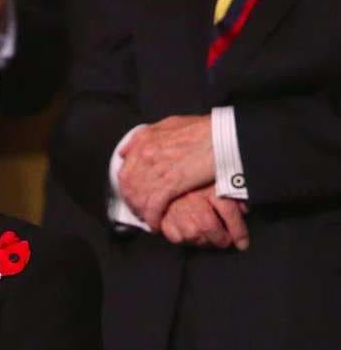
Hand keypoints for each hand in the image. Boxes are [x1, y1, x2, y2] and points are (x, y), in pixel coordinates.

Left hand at [118, 115, 215, 230]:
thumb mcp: (170, 124)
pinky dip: (153, 219)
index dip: (128, 187)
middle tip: (140, 211)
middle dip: (133, 202)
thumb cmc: (203, 129)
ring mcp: (156, 170)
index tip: (134, 195)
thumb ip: (146, 136)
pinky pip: (153, 208)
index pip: (125, 170)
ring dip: (142, 212)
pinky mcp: (169, 184)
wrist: (224, 136)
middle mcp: (145, 155)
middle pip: (129, 187)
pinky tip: (157, 225)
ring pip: (138, 198)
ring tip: (148, 219)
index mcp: (144, 140)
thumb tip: (125, 151)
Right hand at [160, 185, 249, 249]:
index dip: (238, 230)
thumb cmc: (197, 186)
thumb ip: (234, 196)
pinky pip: (177, 238)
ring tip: (206, 237)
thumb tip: (244, 210)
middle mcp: (192, 199)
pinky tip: (189, 234)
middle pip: (209, 226)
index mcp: (208, 187)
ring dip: (202, 240)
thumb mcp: (218, 184)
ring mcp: (176, 210)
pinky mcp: (165, 220)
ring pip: (193, 234)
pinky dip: (184, 239)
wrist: (166, 184)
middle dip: (220, 239)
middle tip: (225, 242)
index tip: (243, 244)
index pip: (228, 210)